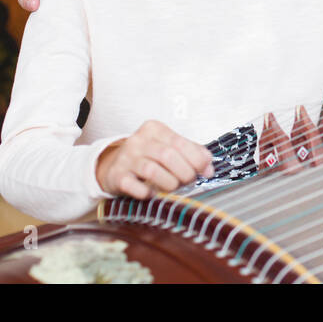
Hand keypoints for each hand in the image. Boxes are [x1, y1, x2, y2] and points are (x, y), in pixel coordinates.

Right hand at [95, 120, 214, 199]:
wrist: (113, 165)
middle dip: (184, 172)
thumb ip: (192, 153)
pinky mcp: (117, 175)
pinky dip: (147, 192)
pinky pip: (134, 186)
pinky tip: (152, 192)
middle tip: (188, 181)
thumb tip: (209, 168)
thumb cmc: (148, 157)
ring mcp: (126, 158)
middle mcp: (138, 140)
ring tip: (173, 187)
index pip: (180, 142)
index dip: (196, 159)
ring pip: (152, 170)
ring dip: (169, 183)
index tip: (204, 171)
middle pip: (168, 156)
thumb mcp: (169, 148)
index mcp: (154, 129)